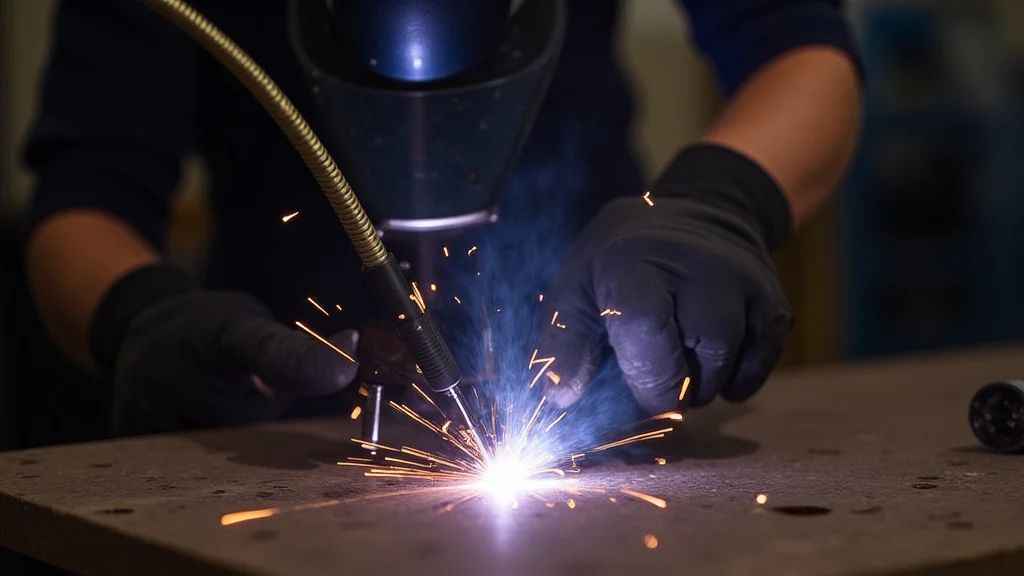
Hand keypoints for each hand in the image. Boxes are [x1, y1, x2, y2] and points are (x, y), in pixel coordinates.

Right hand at [103, 287, 357, 435]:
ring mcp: (146, 400)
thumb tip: (355, 352)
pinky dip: (204, 450)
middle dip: (263, 413)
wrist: (136, 325)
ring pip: (222, 448)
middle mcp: (177, 362)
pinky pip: (189, 463)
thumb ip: (295, 347)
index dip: (307, 362)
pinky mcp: (129, 432)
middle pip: (249, 418)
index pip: (265, 347)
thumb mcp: (250, 322)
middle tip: (247, 388)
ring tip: (215, 401)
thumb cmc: (212, 329)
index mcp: (219, 329)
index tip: (347, 370)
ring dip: (236, 436)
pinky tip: (192, 418)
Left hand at [537, 145, 793, 414]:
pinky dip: (734, 381)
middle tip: (656, 373)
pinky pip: (758, 366)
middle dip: (673, 386)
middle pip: (698, 356)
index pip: (647, 326)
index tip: (640, 401)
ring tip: (680, 361)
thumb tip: (559, 399)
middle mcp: (699, 265)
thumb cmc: (624, 259)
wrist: (703, 213)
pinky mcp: (775, 304)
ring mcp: (745, 283)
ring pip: (728, 365)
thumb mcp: (578, 284)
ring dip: (701, 385)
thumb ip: (563, 342)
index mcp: (637, 260)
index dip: (645, 379)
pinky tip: (713, 362)